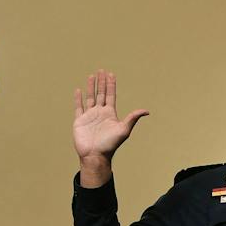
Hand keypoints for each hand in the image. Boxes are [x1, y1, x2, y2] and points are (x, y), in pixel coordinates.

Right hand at [73, 70, 149, 184]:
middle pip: (100, 94)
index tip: (110, 74)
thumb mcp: (124, 130)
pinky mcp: (79, 121)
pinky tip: (78, 90)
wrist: (95, 155)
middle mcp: (100, 113)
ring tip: (91, 76)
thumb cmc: (110, 144)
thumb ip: (132, 118)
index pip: (110, 95)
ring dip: (91, 87)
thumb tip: (147, 111)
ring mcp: (89, 116)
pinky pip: (78, 107)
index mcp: (110, 113)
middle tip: (101, 70)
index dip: (111, 85)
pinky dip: (78, 99)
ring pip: (90, 98)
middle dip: (101, 82)